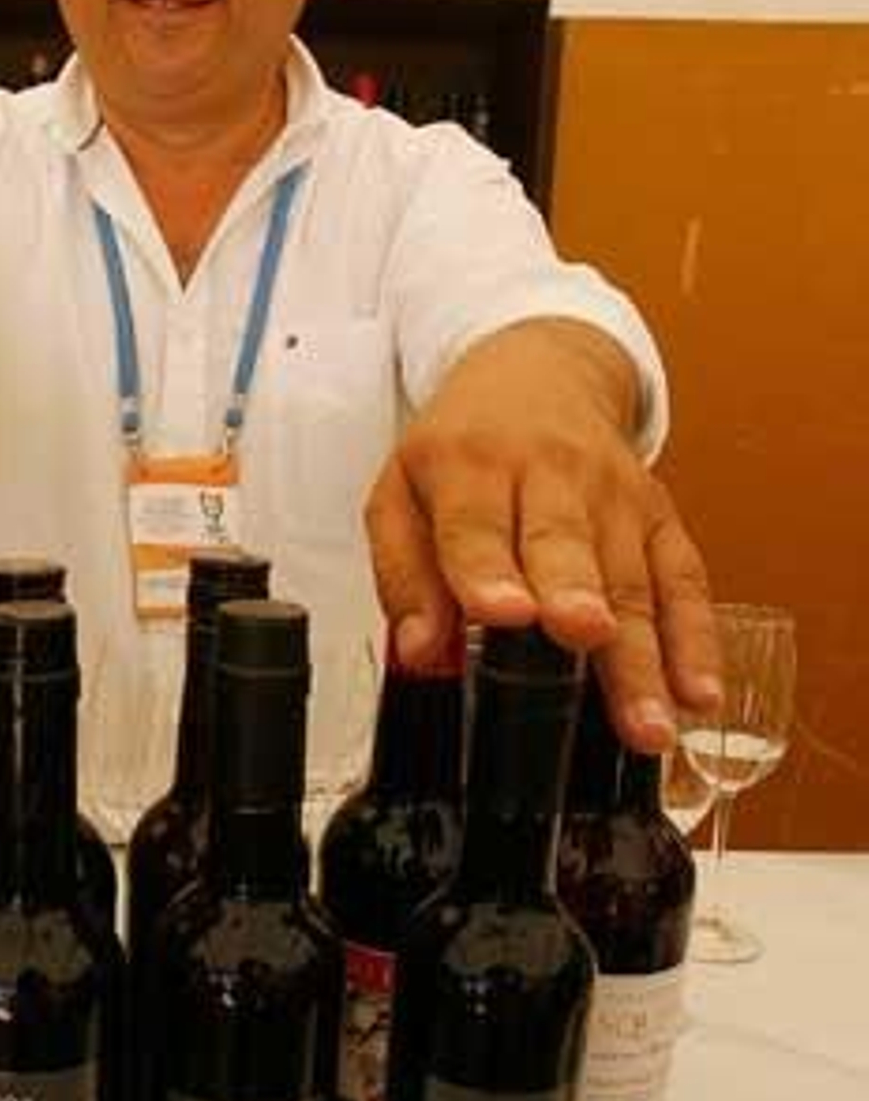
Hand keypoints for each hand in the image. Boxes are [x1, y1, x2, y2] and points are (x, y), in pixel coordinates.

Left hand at [364, 319, 720, 751]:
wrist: (540, 377)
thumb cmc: (463, 450)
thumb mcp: (402, 494)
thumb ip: (403, 575)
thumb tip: (418, 653)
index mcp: (470, 465)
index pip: (477, 523)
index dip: (489, 569)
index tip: (503, 612)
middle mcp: (550, 474)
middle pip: (565, 545)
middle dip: (578, 595)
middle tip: (584, 636)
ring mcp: (614, 496)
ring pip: (631, 579)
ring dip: (644, 656)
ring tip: (648, 723)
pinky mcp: (660, 518)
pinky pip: (684, 581)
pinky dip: (697, 639)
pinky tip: (699, 694)